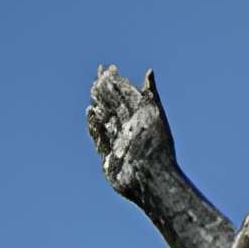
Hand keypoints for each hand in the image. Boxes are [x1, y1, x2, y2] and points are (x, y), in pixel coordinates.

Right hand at [86, 64, 175, 198]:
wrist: (151, 179)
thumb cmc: (157, 149)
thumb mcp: (155, 117)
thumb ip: (150, 96)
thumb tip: (149, 72)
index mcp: (143, 122)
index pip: (127, 98)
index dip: (117, 83)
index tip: (107, 69)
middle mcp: (131, 132)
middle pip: (115, 108)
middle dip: (105, 92)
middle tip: (96, 77)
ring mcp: (120, 145)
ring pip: (106, 122)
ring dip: (99, 107)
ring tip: (92, 93)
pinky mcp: (110, 159)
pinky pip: (100, 140)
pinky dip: (94, 127)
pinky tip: (91, 113)